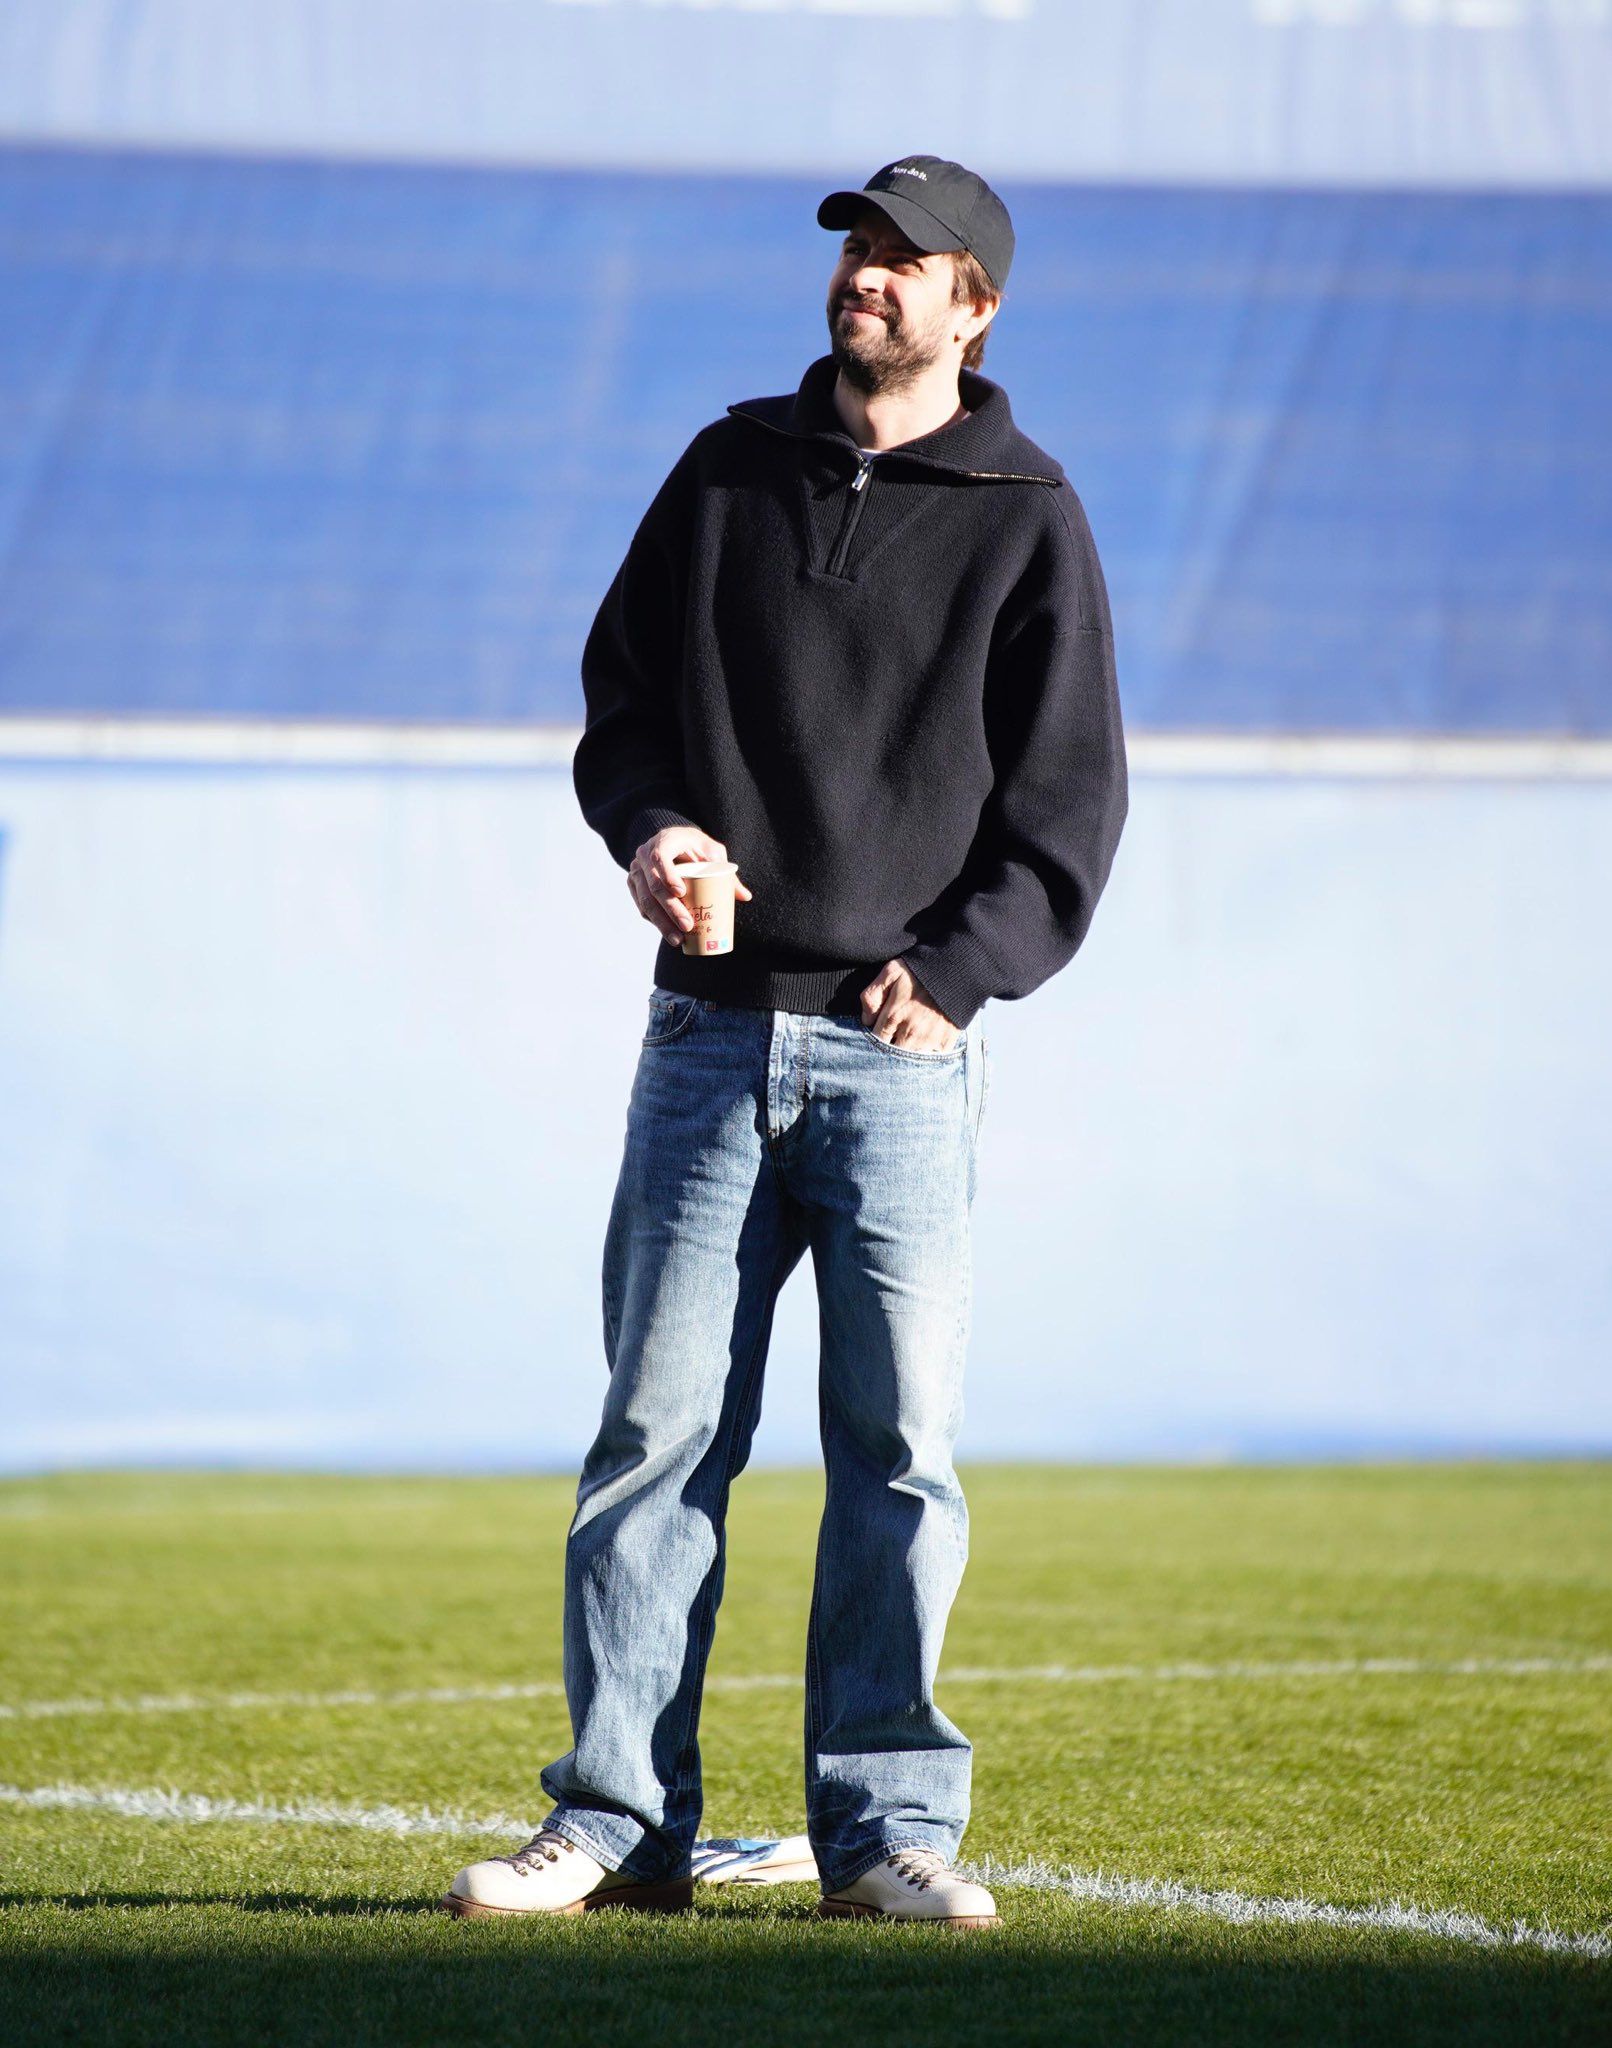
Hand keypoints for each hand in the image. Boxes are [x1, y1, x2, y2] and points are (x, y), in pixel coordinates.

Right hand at [628, 826, 752, 943]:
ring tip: (678, 939)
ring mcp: (636, 872)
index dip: (667, 875)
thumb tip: (745, 897)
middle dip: (670, 909)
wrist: (673, 843)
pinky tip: (668, 933)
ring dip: (661, 923)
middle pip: (653, 885)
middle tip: (687, 926)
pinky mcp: (634, 886)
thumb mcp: (713, 853)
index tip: (681, 893)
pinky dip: (655, 922)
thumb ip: (727, 873)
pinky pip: (642, 907)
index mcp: (663, 841)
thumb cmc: (695, 847)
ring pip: (645, 900)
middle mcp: (644, 855)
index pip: (659, 857)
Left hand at [860, 960, 960, 1050]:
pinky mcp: (945, 1043)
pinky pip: (930, 1060)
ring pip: (909, 1059)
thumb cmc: (922, 970)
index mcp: (893, 1015)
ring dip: (906, 1054)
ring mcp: (928, 1039)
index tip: (880, 1031)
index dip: (876, 1036)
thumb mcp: (891, 972)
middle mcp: (909, 1032)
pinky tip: (925, 1046)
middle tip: (893, 1039)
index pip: (876, 1039)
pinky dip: (926, 1056)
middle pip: (890, 1054)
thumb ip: (872, 994)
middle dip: (888, 1049)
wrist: (960, 971)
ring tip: (908, 1043)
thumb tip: (866, 1020)